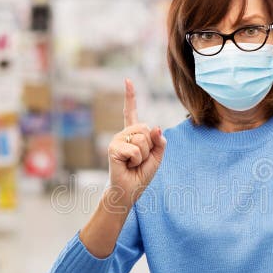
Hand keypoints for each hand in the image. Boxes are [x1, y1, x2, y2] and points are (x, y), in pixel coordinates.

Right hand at [107, 78, 166, 207]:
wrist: (128, 192)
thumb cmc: (140, 176)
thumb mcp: (157, 158)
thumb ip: (159, 142)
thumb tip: (156, 127)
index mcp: (133, 135)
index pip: (131, 112)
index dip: (130, 96)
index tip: (127, 80)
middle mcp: (123, 134)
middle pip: (146, 129)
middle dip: (150, 147)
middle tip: (139, 160)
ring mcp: (117, 140)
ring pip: (142, 139)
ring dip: (143, 156)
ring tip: (133, 164)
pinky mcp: (113, 148)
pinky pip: (135, 150)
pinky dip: (136, 161)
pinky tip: (128, 166)